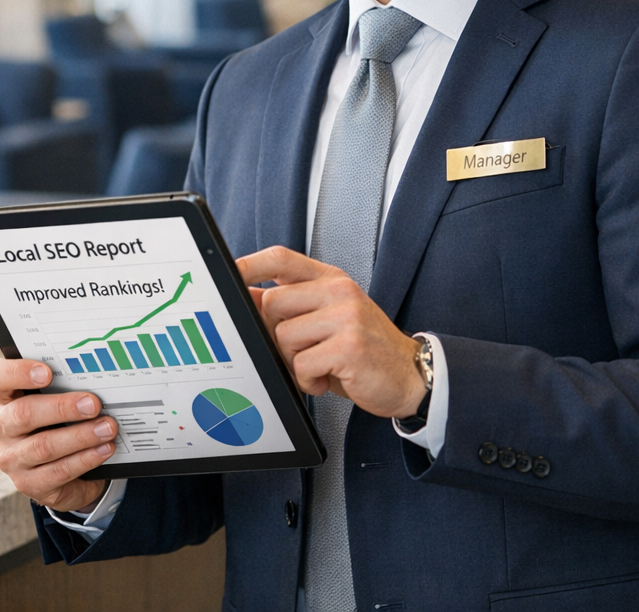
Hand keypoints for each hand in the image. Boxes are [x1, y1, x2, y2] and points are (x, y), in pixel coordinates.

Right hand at [0, 359, 118, 511]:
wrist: (64, 467)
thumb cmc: (60, 419)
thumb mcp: (57, 398)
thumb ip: (65, 385)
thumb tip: (95, 378)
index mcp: (3, 397)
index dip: (18, 372)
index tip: (48, 372)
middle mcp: (0, 427)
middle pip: (23, 413)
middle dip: (62, 408)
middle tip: (93, 404)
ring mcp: (11, 458)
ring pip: (43, 446)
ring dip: (80, 436)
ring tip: (107, 428)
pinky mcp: (28, 483)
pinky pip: (58, 471)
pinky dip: (85, 459)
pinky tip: (103, 449)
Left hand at [237, 247, 425, 418]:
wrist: (410, 375)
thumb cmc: (361, 348)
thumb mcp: (328, 317)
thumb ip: (292, 305)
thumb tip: (246, 297)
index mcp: (330, 279)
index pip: (280, 258)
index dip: (249, 264)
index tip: (228, 274)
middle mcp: (338, 290)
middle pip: (272, 303)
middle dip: (276, 335)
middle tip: (300, 351)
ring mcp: (346, 315)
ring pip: (284, 336)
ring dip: (295, 362)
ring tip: (320, 364)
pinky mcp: (350, 345)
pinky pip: (302, 364)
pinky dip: (309, 380)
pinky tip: (329, 378)